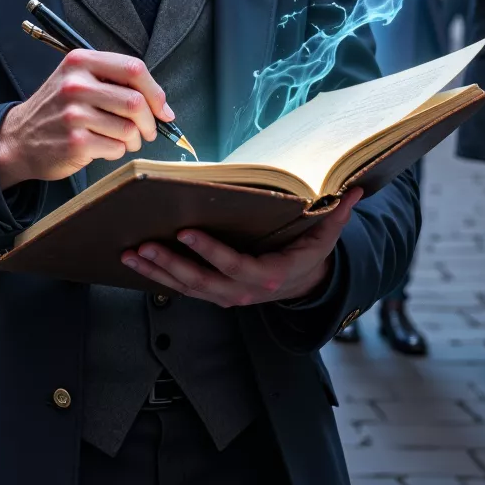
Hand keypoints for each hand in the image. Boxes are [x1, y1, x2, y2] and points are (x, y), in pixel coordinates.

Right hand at [0, 49, 173, 188]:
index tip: (162, 109)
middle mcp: (76, 84)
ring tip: (124, 140)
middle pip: (135, 101)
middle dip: (150, 122)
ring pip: (129, 129)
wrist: (19, 138)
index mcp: (80, 61)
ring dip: (134, 140)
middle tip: (148, 131)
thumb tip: (161, 105)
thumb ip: (115, 82)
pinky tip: (103, 147)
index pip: (133, 69)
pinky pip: (116, 148)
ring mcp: (73, 114)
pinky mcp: (74, 142)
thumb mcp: (77, 79)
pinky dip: (117, 152)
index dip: (155, 91)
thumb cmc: (58, 109)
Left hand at [119, 188, 363, 305]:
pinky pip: (183, 288)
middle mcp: (243, 291)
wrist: (304, 286)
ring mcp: (226, 296)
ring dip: (156, 272)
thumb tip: (354, 189)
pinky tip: (137, 262)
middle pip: (202, 282)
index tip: (186, 232)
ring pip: (187, 288)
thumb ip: (336, 214)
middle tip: (144, 244)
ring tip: (130, 253)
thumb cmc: (309, 253)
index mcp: (268, 275)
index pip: (235, 266)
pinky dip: (159, 276)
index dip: (210, 252)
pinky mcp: (214, 294)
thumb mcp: (326, 236)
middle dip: (170, 264)